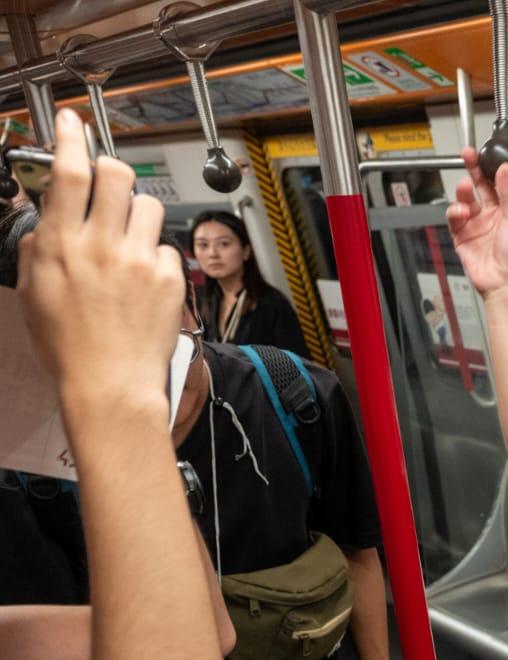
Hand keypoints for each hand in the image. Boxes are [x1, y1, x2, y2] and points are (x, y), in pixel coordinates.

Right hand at [18, 110, 183, 413]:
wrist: (110, 385)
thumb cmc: (69, 346)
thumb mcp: (34, 291)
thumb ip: (39, 245)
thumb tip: (46, 215)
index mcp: (60, 245)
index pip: (66, 173)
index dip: (70, 138)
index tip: (72, 121)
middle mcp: (102, 245)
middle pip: (116, 173)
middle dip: (112, 169)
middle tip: (107, 184)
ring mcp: (140, 259)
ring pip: (148, 204)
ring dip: (137, 214)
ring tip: (127, 242)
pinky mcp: (170, 277)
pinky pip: (166, 246)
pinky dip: (155, 255)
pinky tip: (143, 279)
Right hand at [445, 147, 507, 297]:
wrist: (506, 283)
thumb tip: (505, 169)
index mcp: (506, 209)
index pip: (495, 182)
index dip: (487, 167)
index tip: (481, 154)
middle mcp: (490, 215)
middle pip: (478, 186)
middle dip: (471, 170)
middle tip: (467, 156)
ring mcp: (475, 225)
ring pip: (464, 200)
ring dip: (463, 193)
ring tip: (465, 189)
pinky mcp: (462, 237)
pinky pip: (454, 219)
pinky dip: (455, 212)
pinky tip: (461, 213)